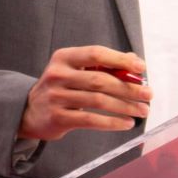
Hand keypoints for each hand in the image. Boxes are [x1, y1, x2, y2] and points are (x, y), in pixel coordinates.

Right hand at [17, 46, 151, 140]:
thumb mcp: (75, 70)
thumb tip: (134, 62)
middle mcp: (58, 75)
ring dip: (125, 106)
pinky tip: (126, 123)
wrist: (29, 111)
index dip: (121, 60)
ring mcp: (57, 97)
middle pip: (100, 80)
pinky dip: (112, 122)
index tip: (141, 67)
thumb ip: (102, 65)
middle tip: (148, 94)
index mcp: (64, 57)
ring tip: (142, 110)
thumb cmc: (60, 87)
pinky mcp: (58, 117)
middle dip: (129, 88)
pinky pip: (91, 120)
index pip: (96, 53)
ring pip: (99, 101)